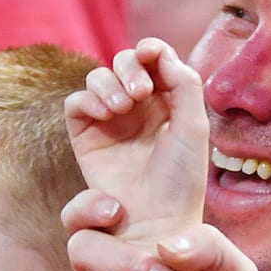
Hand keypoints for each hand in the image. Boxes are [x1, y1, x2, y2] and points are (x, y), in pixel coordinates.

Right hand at [66, 39, 210, 238]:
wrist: (157, 222)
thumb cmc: (181, 180)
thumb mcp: (194, 128)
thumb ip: (184, 84)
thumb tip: (157, 51)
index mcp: (167, 102)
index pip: (154, 60)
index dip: (150, 49)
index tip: (151, 52)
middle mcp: (138, 108)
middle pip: (123, 62)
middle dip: (129, 66)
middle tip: (141, 92)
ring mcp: (110, 121)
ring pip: (98, 77)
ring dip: (109, 82)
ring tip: (124, 106)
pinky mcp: (86, 136)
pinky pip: (76, 103)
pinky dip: (88, 99)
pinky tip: (107, 113)